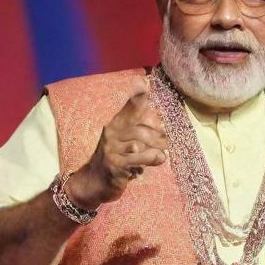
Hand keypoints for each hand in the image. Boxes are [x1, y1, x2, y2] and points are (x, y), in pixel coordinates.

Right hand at [67, 77, 168, 207]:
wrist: (93, 182)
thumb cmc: (115, 161)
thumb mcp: (125, 143)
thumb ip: (140, 131)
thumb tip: (161, 119)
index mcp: (115, 125)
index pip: (128, 108)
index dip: (137, 97)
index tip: (146, 82)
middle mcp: (111, 134)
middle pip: (139, 128)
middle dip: (158, 133)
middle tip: (170, 138)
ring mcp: (112, 149)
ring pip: (138, 142)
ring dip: (156, 146)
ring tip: (166, 150)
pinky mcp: (115, 165)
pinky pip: (137, 159)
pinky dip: (151, 158)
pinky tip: (160, 158)